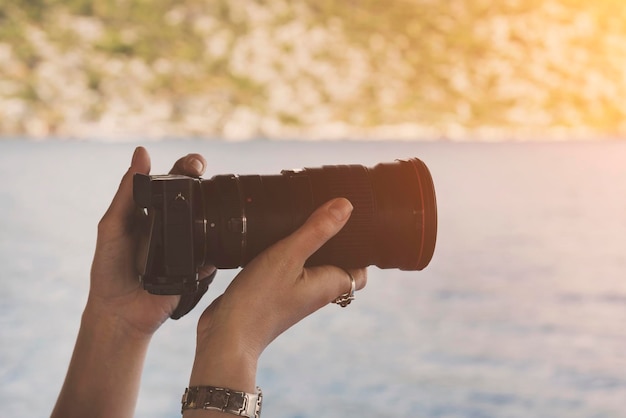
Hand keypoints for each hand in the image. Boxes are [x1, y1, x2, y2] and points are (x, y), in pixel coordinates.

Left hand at [87, 147, 214, 336]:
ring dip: (216, 211)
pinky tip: (218, 243)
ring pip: (210, 223)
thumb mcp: (112, 225)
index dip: (187, 168)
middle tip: (204, 174)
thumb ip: (127, 192)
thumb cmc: (109, 267)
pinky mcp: (198, 270)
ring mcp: (188, 247)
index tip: (195, 164)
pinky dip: (217, 251)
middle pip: (198, 197)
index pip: (175, 181)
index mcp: (154, 211)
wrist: (119, 311)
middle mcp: (175, 225)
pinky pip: (214, 257)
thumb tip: (141, 152)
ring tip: (215, 203)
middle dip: (206, 182)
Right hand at [187, 197, 366, 395]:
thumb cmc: (260, 300)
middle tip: (322, 213)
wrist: (227, 334)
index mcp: (330, 283)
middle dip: (332, 240)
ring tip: (297, 220)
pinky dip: (284, 253)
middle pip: (336, 262)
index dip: (360, 246)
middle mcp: (316, 290)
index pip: (360, 268)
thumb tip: (346, 206)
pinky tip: (270, 240)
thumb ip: (317, 230)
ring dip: (306, 245)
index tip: (352, 222)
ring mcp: (295, 293)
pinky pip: (288, 269)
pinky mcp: (274, 292)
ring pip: (310, 264)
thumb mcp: (289, 255)